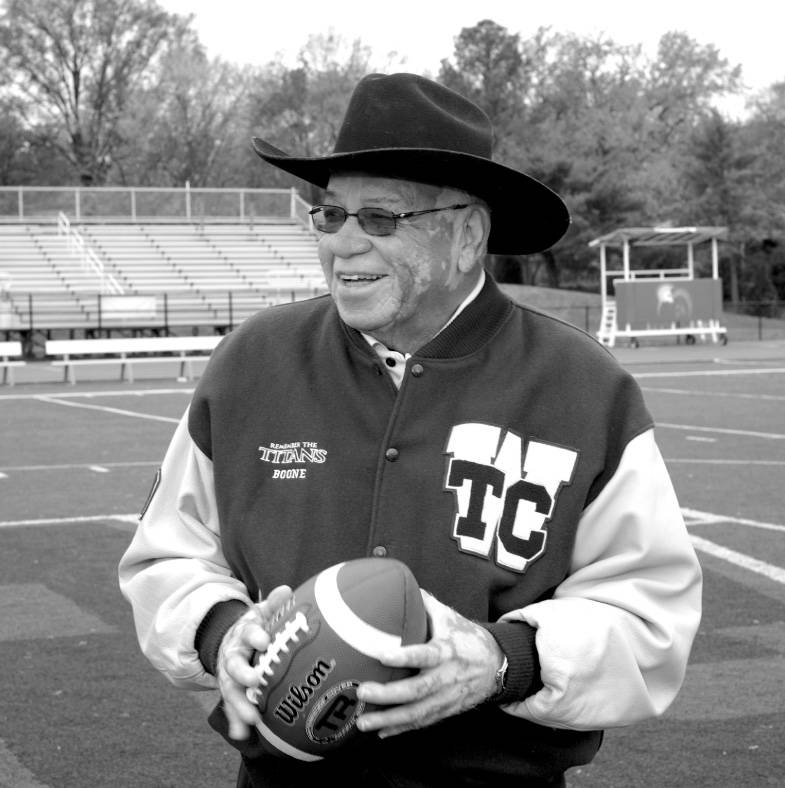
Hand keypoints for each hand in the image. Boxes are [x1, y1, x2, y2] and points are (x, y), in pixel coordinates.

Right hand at [216, 584, 292, 739]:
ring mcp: (229, 675)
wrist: (229, 639)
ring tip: (252, 719)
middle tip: (255, 680)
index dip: (256, 635)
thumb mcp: (261, 611)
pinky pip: (231, 707)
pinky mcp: (230, 691)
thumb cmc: (254, 626)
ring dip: (240, 704)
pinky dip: (235, 721)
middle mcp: (233, 654)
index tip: (264, 640)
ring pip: (231, 690)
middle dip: (243, 673)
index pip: (249, 632)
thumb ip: (273, 603)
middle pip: (235, 664)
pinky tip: (241, 735)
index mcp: (244, 633)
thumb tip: (286, 589)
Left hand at [355, 590, 503, 737]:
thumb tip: (398, 586)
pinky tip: (380, 732)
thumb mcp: (450, 617)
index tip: (382, 655)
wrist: (496, 664)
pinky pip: (422, 722)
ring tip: (363, 722)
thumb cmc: (467, 637)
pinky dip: (401, 729)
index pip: (425, 655)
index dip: (404, 656)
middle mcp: (447, 677)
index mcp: (447, 651)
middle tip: (363, 692)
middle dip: (388, 695)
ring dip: (389, 720)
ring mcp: (446, 698)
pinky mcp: (446, 711)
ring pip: (417, 713)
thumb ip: (424, 605)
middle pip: (417, 690)